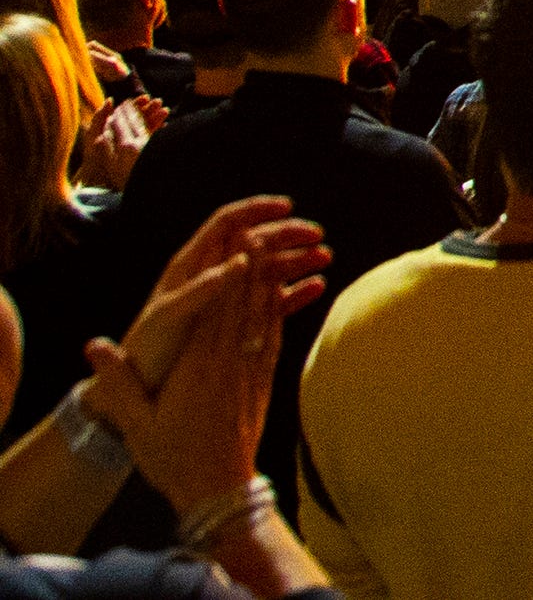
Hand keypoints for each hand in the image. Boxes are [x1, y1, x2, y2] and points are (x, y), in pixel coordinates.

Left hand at [78, 91, 161, 191]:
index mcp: (110, 132)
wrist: (97, 185)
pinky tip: (165, 127)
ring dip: (156, 119)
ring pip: (146, 128)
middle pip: (137, 120)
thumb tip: (110, 100)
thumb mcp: (92, 136)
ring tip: (165, 111)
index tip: (146, 98)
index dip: (135, 105)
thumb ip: (99, 118)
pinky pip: (150, 140)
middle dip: (148, 110)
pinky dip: (158, 132)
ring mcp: (131, 147)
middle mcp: (121, 138)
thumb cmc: (93, 161)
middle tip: (159, 102)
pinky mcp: (139, 156)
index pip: (125, 114)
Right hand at [84, 237, 292, 516]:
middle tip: (263, 230)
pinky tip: (283, 295)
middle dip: (255, 267)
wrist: (216, 490)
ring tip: (280, 251)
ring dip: (272, 282)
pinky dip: (279, 312)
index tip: (237, 244)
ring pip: (265, 318)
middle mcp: (230, 364)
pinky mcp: (262, 383)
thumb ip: (119, 383)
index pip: (217, 312)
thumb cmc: (172, 457)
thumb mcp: (137, 423)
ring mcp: (251, 372)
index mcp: (199, 369)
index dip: (230, 276)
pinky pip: (274, 338)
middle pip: (245, 306)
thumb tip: (94, 346)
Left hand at [112, 198, 327, 399]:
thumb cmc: (146, 353)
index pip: (226, 222)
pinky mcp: (236, 324)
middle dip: (287, 234)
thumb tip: (240, 257)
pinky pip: (271, 301)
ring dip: (297, 260)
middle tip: (317, 236)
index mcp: (190, 268)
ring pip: (267, 269)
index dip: (256, 209)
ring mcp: (226, 300)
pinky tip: (317, 288)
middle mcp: (211, 277)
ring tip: (325, 259)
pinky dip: (295, 291)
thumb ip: (202, 287)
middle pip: (254, 242)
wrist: (138, 392)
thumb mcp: (168, 317)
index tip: (287, 208)